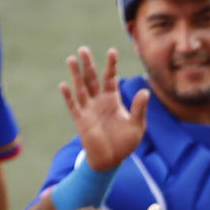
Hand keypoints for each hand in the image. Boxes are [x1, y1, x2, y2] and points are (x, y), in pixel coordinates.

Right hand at [59, 47, 147, 174]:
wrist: (111, 160)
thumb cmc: (125, 143)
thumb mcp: (137, 125)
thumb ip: (139, 108)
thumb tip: (145, 91)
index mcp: (113, 99)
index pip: (111, 78)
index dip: (111, 65)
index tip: (112, 51)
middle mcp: (99, 101)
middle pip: (92, 78)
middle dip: (88, 64)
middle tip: (83, 49)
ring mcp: (89, 110)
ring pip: (81, 88)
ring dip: (76, 74)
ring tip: (71, 59)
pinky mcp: (81, 121)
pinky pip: (73, 106)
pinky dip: (68, 96)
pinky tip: (63, 85)